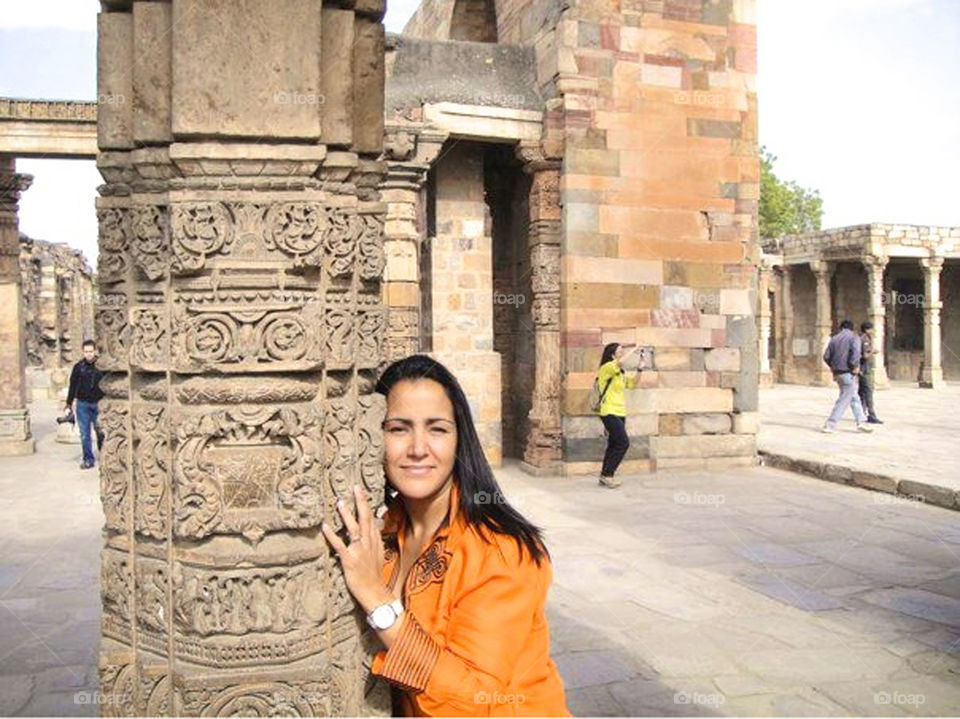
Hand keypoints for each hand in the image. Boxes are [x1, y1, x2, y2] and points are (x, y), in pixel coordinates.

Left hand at [321, 485, 389, 612]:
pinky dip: (332, 535)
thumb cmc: (375, 576)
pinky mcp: (350, 560)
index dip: (366, 504)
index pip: (371, 519)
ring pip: (354, 528)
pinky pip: (340, 545)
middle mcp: (369, 543)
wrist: (376, 593)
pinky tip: (325, 526)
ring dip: (347, 515)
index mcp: (375, 542)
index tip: (360, 491)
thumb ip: (374, 541)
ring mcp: (360, 551)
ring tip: (340, 502)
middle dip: (360, 502)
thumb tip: (373, 528)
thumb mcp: (378, 555)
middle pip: (365, 518)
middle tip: (355, 487)